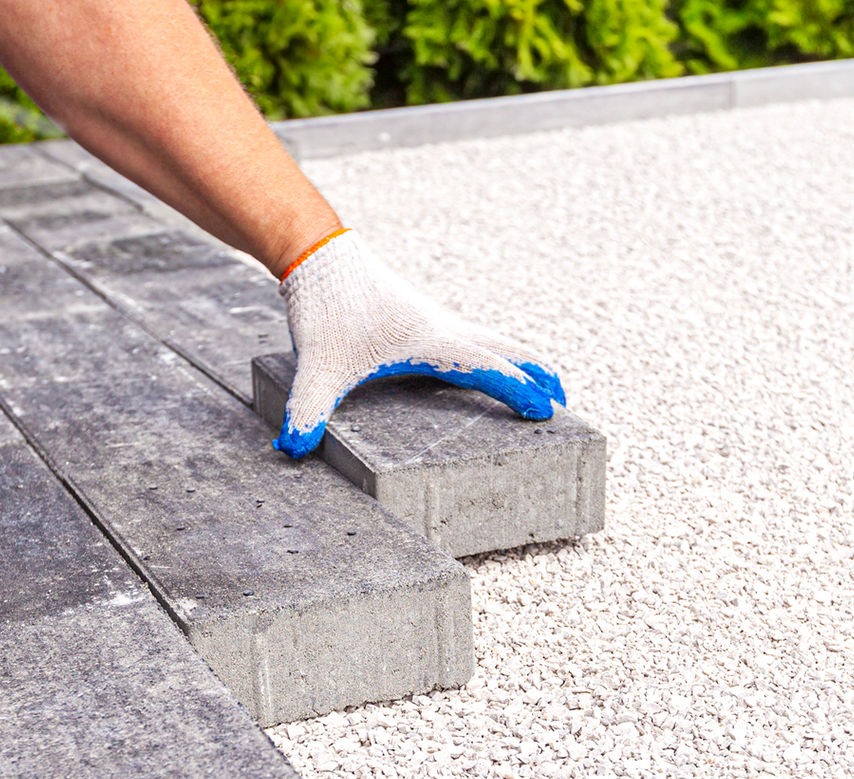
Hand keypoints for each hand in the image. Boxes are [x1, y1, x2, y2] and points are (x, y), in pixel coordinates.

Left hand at [272, 230, 565, 457]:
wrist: (319, 253)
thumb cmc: (325, 306)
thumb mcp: (314, 366)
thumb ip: (307, 410)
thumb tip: (291, 449)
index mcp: (431, 341)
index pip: (488, 369)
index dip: (519, 390)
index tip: (547, 411)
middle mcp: (444, 328)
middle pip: (508, 349)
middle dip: (538, 374)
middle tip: (562, 399)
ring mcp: (437, 320)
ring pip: (495, 340)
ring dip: (522, 361)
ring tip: (540, 385)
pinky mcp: (423, 318)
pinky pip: (474, 338)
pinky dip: (496, 353)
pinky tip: (487, 368)